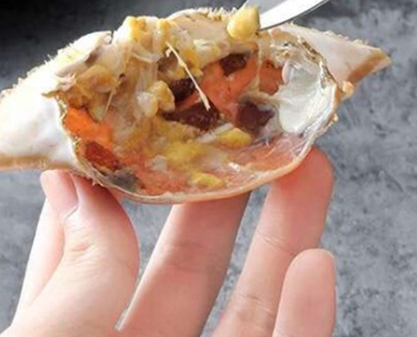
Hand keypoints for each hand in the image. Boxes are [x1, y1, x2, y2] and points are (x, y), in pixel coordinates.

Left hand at [5, 149, 335, 336]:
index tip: (164, 127)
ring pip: (253, 309)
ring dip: (287, 237)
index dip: (133, 187)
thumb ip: (70, 285)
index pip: (98, 256)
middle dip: (228, 191)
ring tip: (308, 165)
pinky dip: (308, 317)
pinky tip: (317, 265)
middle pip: (190, 269)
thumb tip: (77, 183)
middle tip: (255, 130)